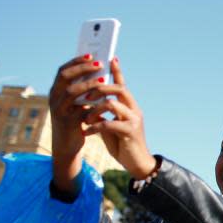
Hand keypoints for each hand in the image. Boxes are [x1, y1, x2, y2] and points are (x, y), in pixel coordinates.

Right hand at [49, 55, 106, 191]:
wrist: (66, 145)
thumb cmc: (75, 120)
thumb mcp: (75, 103)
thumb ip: (82, 89)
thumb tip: (99, 70)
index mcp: (55, 91)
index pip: (62, 71)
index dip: (76, 62)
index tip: (90, 54)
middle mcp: (54, 99)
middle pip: (66, 78)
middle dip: (83, 69)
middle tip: (99, 64)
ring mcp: (59, 110)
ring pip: (72, 92)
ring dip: (89, 84)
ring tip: (104, 80)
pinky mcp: (68, 123)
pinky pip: (81, 109)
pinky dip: (93, 103)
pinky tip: (104, 99)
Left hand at [81, 58, 156, 179]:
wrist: (137, 164)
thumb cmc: (123, 144)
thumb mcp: (111, 126)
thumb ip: (105, 114)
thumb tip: (91, 103)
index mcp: (130, 106)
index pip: (123, 84)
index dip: (118, 71)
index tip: (111, 58)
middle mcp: (134, 110)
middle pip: (119, 89)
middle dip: (99, 88)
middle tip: (86, 96)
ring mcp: (134, 120)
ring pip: (112, 103)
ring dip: (94, 109)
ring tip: (85, 119)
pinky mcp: (130, 132)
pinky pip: (109, 123)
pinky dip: (95, 126)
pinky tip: (87, 132)